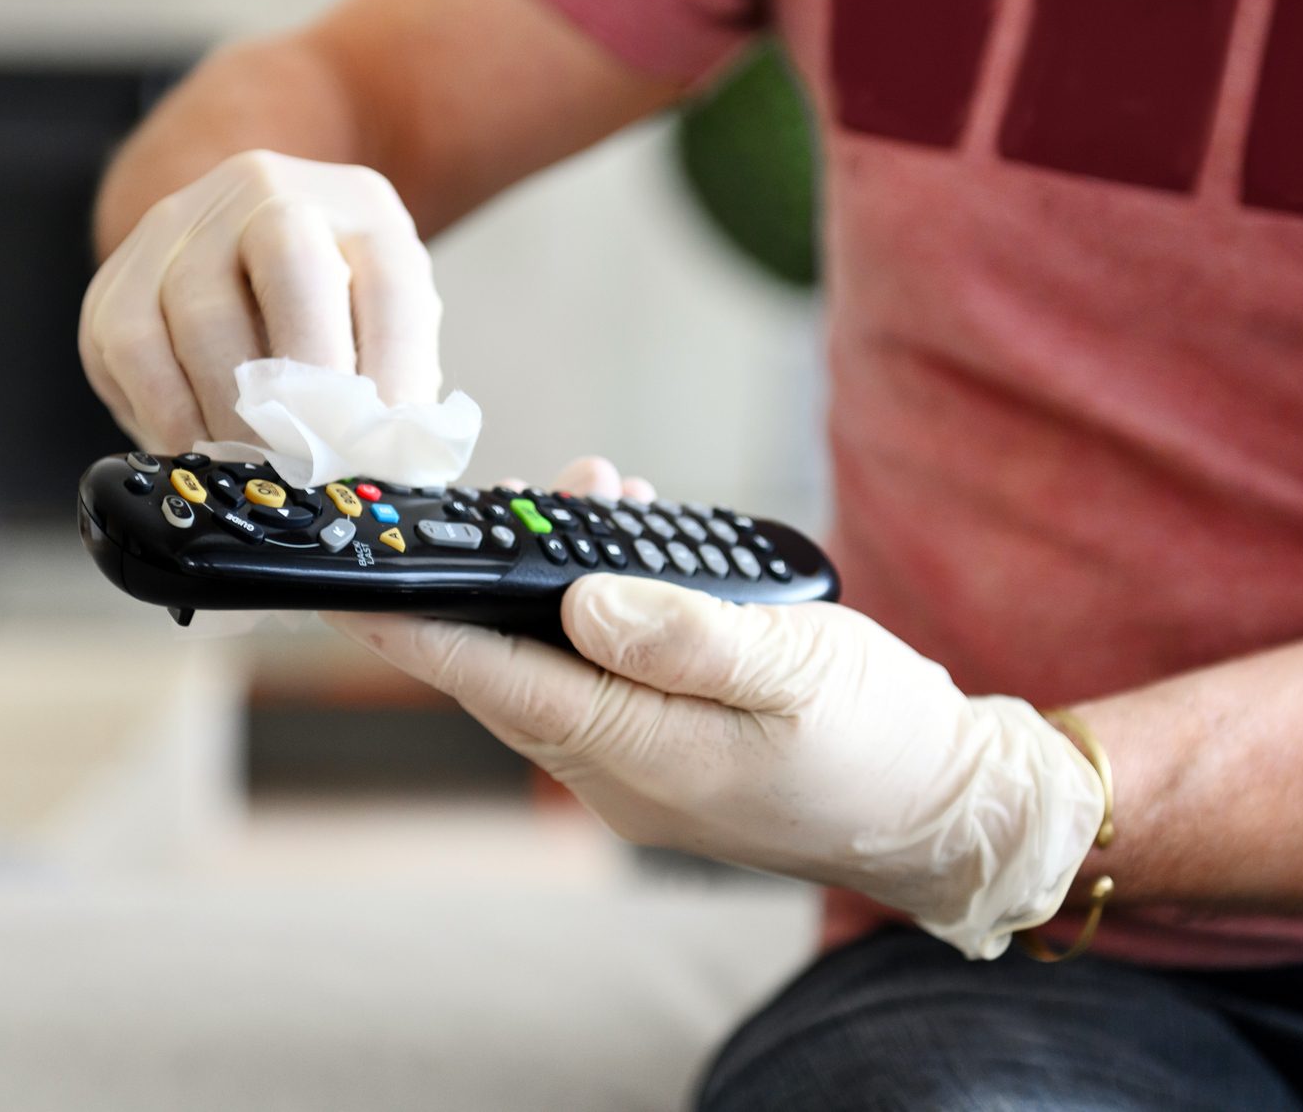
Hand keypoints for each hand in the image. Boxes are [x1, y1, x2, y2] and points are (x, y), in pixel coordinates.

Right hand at [80, 149, 442, 452]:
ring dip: (231, 408)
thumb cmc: (328, 308)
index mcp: (359, 206)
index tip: (385, 445)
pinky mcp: (120, 275)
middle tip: (313, 457)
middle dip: (306, 376)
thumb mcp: (379, 324)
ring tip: (257, 469)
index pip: (390, 280)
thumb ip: (391, 377)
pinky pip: (133, 346)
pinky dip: (167, 411)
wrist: (233, 257)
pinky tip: (195, 449)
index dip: (394, 368)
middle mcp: (269, 192)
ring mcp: (184, 224)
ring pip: (200, 312)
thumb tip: (392, 456)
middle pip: (290, 263)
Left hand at [324, 461, 1106, 958]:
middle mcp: (623, 774)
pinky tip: (632, 557)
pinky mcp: (668, 755)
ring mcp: (642, 771)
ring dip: (554, 584)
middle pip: (513, 669)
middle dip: (490, 578)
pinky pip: (601, 679)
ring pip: (557, 667)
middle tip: (496, 491)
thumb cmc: (887, 741)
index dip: (419, 629)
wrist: (953, 812)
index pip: (500, 683)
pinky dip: (599, 614)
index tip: (349, 586)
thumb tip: (581, 600)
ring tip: (595, 490)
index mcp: (646, 755)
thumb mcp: (801, 668)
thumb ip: (686, 637)